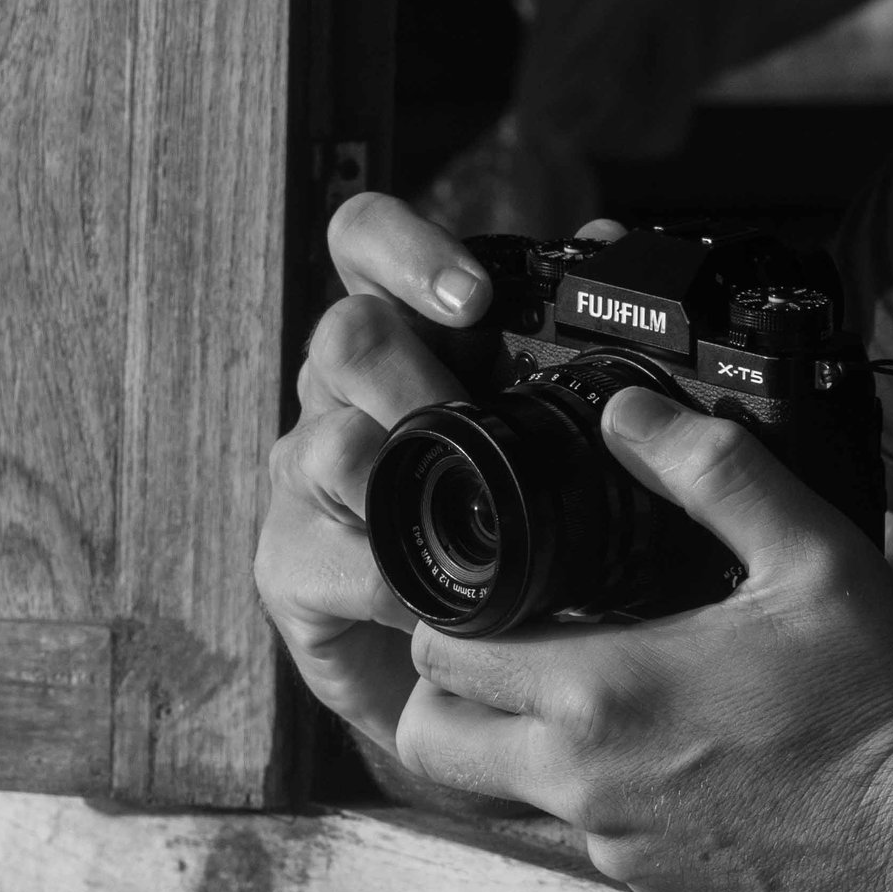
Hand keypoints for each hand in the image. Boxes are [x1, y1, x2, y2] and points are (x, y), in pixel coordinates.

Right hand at [253, 192, 510, 746]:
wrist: (460, 657)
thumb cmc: (505, 510)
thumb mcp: (540, 410)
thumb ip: (564, 325)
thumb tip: (607, 234)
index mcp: (400, 331)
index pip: (362, 240)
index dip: (406, 248)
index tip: (475, 297)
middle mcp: (336, 389)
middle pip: (344, 335)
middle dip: (422, 380)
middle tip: (480, 428)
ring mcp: (302, 475)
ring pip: (330, 445)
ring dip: (409, 483)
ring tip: (469, 519)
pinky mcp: (286, 565)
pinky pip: (335, 559)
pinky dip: (401, 583)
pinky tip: (444, 600)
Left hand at [393, 384, 892, 891]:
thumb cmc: (882, 698)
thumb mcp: (811, 552)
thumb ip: (710, 471)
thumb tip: (628, 413)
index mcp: (604, 693)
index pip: (440, 653)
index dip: (452, 601)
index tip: (501, 572)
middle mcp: (584, 784)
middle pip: (429, 738)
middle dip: (448, 676)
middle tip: (515, 625)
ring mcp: (614, 847)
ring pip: (498, 788)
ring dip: (515, 732)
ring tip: (598, 669)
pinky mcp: (652, 886)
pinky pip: (577, 828)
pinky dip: (589, 780)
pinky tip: (666, 733)